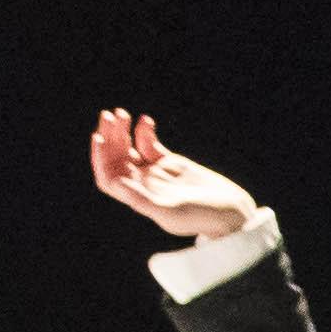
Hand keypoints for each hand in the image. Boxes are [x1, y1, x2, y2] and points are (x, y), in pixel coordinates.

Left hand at [88, 108, 261, 241]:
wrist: (231, 212)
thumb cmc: (203, 217)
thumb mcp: (173, 212)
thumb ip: (143, 200)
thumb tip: (115, 183)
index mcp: (138, 197)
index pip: (108, 175)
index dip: (99, 157)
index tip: (99, 137)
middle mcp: (142, 184)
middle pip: (116, 158)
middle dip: (110, 137)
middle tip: (111, 116)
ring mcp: (155, 172)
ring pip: (130, 148)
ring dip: (122, 131)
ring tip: (122, 113)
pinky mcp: (170, 163)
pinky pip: (149, 144)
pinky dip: (145, 132)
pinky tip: (146, 120)